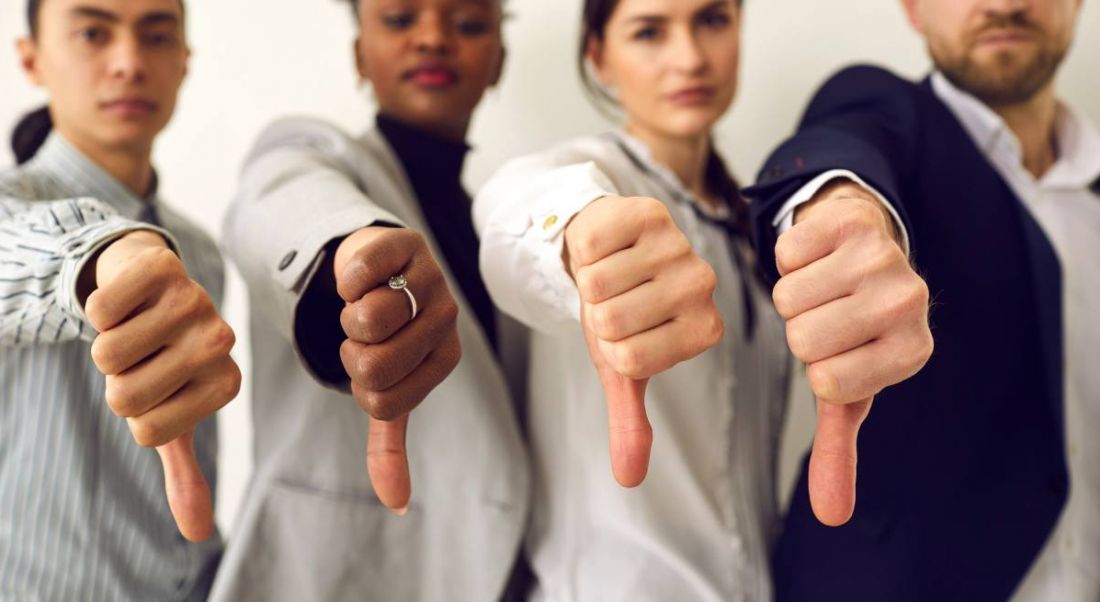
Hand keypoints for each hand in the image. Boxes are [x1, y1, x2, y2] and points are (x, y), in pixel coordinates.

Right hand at [86, 230, 240, 541]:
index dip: (135, 413)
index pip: (147, 431)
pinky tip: (128, 299)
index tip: (155, 386)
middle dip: (115, 380)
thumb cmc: (162, 358)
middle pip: (124, 396)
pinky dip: (98, 307)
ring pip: (107, 351)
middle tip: (140, 358)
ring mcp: (196, 300)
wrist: (153, 284)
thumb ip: (186, 473)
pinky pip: (100, 307)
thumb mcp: (173, 414)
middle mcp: (220, 342)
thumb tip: (200, 536)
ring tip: (133, 329)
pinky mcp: (164, 267)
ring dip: (104, 343)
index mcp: (225, 384)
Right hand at [334, 227, 461, 513]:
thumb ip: (390, 443)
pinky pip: (357, 275)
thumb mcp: (388, 386)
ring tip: (365, 302)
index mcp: (444, 360)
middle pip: (371, 365)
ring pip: (365, 319)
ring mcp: (430, 280)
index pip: (382, 402)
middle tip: (363, 333)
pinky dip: (344, 279)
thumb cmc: (386, 332)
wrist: (382, 264)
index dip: (359, 385)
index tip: (369, 360)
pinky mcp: (406, 244)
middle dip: (350, 351)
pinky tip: (362, 275)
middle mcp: (446, 320)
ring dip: (347, 314)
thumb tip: (396, 504)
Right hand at [565, 196, 723, 486]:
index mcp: (702, 332)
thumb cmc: (619, 307)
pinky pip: (590, 247)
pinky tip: (604, 246)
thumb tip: (628, 479)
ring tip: (609, 271)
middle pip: (612, 320)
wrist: (606, 246)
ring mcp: (679, 246)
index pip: (629, 357)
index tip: (623, 327)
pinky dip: (582, 250)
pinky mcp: (648, 213)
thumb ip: (630, 419)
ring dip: (588, 278)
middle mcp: (702, 287)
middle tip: (613, 297)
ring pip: (599, 283)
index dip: (609, 344)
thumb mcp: (621, 366)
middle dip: (596, 311)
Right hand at [774, 180, 932, 525]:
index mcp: (911, 353)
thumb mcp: (848, 389)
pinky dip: (788, 257)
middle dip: (800, 329)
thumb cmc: (853, 329)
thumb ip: (838, 450)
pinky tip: (817, 256)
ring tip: (823, 287)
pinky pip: (785, 252)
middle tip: (827, 316)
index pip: (828, 380)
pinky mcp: (854, 221)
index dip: (816, 367)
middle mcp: (909, 304)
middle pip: (803, 336)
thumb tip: (831, 517)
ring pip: (788, 295)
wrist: (866, 248)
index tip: (838, 352)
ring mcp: (886, 257)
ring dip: (792, 293)